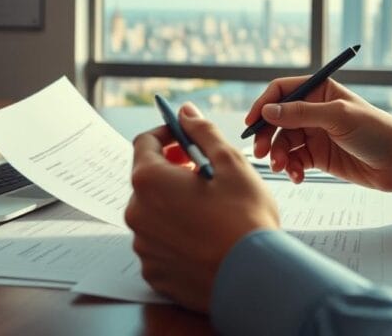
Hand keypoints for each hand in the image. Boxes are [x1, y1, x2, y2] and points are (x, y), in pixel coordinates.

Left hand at [125, 103, 278, 312]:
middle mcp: (137, 213)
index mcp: (150, 181)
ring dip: (174, 204)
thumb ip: (203, 132)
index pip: (145, 143)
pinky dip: (176, 235)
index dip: (167, 134)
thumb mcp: (230, 164)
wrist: (254, 279)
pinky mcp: (154, 272)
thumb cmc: (245, 220)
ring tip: (210, 209)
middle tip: (205, 173)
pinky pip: (160, 244)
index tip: (185, 136)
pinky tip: (205, 237)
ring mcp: (144, 246)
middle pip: (148, 179)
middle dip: (173, 171)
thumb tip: (187, 113)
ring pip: (154, 213)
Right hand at [246, 77, 391, 202]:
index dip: (263, 104)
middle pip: (276, 119)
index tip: (252, 122)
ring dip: (278, 155)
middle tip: (262, 152)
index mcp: (320, 91)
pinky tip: (297, 176)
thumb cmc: (377, 131)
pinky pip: (293, 160)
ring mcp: (315, 134)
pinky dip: (291, 168)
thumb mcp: (338, 117)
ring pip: (283, 142)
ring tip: (282, 167)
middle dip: (267, 135)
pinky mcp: (317, 156)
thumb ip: (301, 113)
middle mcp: (314, 110)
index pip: (281, 91)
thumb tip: (268, 110)